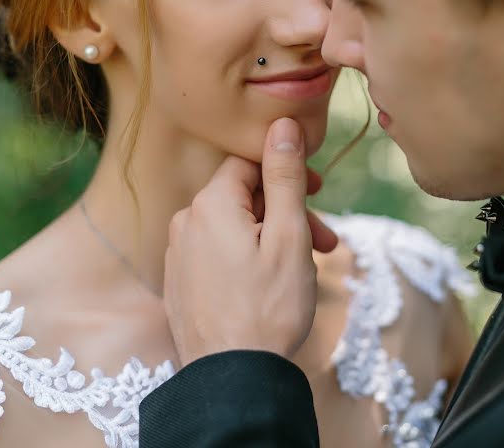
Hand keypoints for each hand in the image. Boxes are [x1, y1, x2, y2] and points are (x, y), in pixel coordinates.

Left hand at [164, 118, 335, 365]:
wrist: (232, 379)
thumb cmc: (268, 307)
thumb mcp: (288, 235)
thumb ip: (285, 176)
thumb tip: (283, 124)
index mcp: (211, 204)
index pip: (249, 163)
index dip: (287, 172)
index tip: (319, 192)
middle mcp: (186, 221)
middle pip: (243, 197)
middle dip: (287, 212)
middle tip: (324, 242)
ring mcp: (179, 254)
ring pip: (233, 227)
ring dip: (271, 238)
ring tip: (304, 269)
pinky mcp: (180, 282)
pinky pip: (217, 253)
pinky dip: (247, 258)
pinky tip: (270, 284)